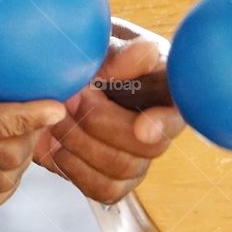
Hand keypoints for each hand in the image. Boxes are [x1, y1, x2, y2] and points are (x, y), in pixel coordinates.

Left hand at [34, 18, 184, 203]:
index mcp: (166, 86)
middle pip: (149, 146)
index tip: (141, 128)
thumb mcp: (98, 42)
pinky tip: (57, 145)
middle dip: (101, 124)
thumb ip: (120, 51)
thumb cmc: (83, 53)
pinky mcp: (118, 180)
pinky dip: (74, 168)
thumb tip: (147, 52)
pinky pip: (104, 189)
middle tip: (69, 98)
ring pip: (124, 168)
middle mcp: (160, 125)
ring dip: (81, 143)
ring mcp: (140, 157)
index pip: (179, 109)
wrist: (52, 79)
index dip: (163, 123)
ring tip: (56, 116)